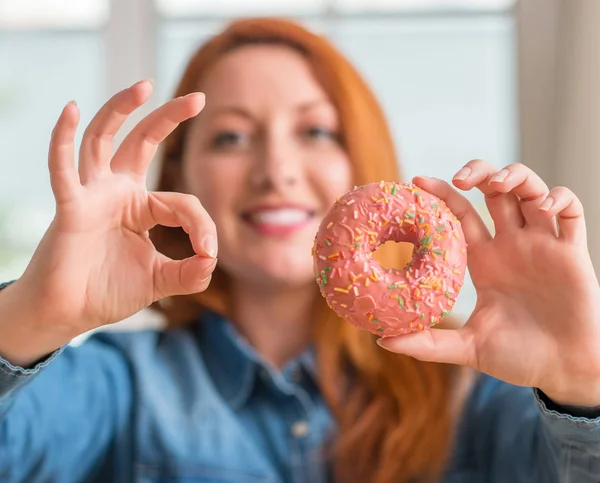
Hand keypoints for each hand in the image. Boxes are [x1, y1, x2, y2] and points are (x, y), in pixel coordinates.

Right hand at [14, 80, 216, 339]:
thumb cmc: (108, 291)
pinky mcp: (71, 207)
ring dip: (120, 110)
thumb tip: (213, 260)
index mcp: (141, 208)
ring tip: (143, 86)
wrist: (69, 313)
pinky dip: (63, 140)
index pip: (183, 202)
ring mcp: (93, 196)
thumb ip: (189, 273)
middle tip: (198, 98)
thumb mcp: (159, 280)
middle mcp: (117, 193)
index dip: (202, 226)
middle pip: (142, 142)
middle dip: (168, 118)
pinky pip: (64, 169)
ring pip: (104, 140)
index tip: (209, 253)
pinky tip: (72, 110)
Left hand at [378, 160, 599, 406]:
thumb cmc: (517, 358)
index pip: (461, 213)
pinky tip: (544, 207)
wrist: (563, 371)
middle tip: (461, 179)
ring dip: (515, 176)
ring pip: (531, 190)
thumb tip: (383, 340)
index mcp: (484, 260)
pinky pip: (572, 210)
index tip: (417, 180)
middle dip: (479, 172)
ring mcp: (542, 245)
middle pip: (495, 191)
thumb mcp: (468, 347)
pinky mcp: (572, 252)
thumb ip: (428, 343)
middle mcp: (511, 245)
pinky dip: (559, 197)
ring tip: (496, 183)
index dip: (442, 193)